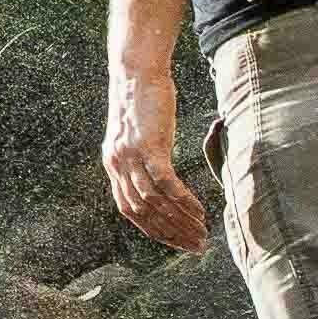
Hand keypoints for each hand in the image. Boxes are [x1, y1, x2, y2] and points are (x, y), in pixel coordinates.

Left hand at [104, 65, 207, 253]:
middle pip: (144, 213)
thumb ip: (143, 159)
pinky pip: (167, 183)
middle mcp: (118, 166)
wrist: (135, 72)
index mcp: (114, 167)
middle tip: (197, 246)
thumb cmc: (142, 101)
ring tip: (203, 231)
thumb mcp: (137, 136)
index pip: (131, 212)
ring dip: (181, 221)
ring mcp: (131, 157)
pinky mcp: (149, 147)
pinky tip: (200, 211)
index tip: (178, 243)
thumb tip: (160, 178)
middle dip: (172, 234)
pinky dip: (184, 200)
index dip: (155, 231)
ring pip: (156, 202)